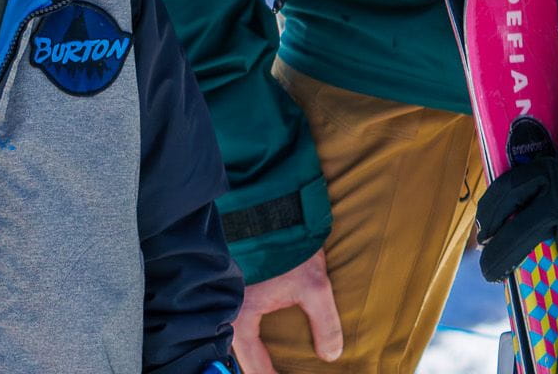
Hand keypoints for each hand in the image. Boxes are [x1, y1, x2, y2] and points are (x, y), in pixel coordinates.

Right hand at [231, 249, 342, 372]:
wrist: (266, 201)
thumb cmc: (284, 242)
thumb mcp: (314, 285)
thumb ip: (325, 324)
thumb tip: (331, 354)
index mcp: (241, 316)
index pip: (255, 367)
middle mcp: (227, 309)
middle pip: (243, 354)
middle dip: (261, 369)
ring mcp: (226, 295)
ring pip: (238, 337)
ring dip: (256, 352)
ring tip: (275, 362)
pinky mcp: (231, 282)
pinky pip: (239, 320)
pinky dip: (253, 335)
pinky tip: (266, 337)